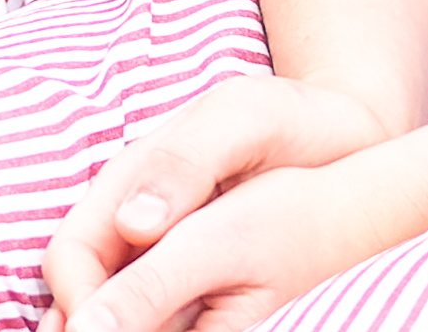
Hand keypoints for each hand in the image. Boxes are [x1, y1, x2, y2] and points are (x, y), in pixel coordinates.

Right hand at [41, 75, 408, 331]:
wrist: (354, 137)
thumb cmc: (295, 118)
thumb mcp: (242, 119)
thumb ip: (185, 163)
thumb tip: (131, 225)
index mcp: (132, 180)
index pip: (72, 254)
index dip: (80, 301)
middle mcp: (139, 222)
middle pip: (87, 293)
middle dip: (96, 330)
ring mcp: (171, 253)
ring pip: (126, 314)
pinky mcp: (206, 279)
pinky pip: (174, 322)